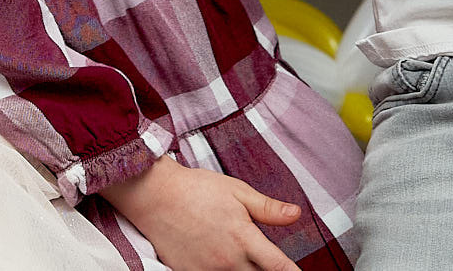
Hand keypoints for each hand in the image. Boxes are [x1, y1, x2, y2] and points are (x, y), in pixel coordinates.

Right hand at [106, 157, 303, 270]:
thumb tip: (296, 214)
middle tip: (264, 259)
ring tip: (241, 257)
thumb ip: (268, 209)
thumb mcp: (238, 192)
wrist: (156, 196)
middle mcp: (228, 260)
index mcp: (244, 238)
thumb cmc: (197, 189)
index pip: (278, 266)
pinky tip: (220, 261)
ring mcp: (208, 270)